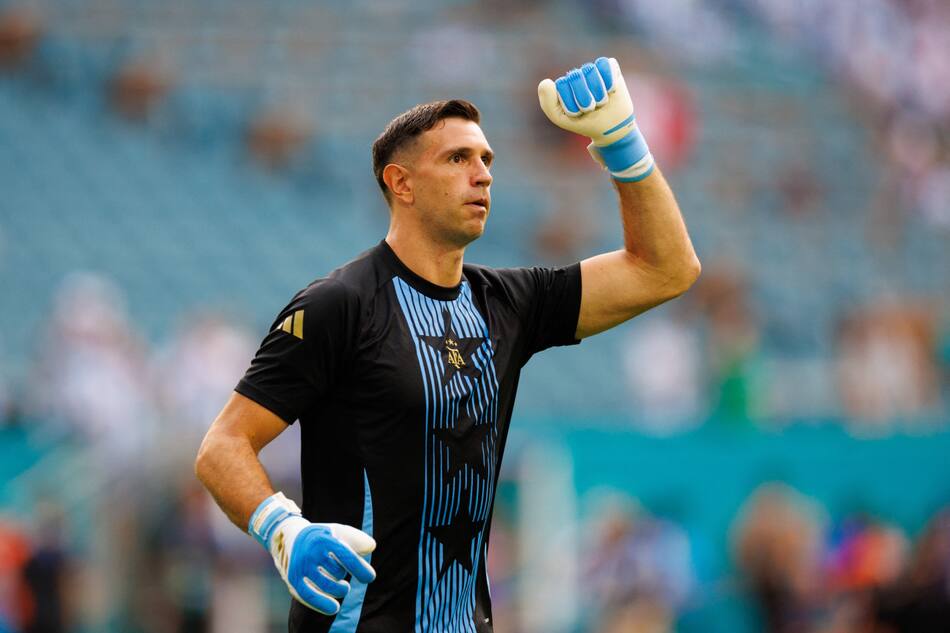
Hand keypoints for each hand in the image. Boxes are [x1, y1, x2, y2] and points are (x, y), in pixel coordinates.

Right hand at [249, 492, 375, 614]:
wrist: (291, 537)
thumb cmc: (323, 537)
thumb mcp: (339, 533)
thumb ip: (357, 540)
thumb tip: (371, 547)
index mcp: (325, 538)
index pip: (346, 556)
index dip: (360, 569)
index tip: (370, 578)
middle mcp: (311, 551)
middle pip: (339, 573)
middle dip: (344, 575)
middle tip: (341, 574)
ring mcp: (301, 566)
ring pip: (329, 586)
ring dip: (339, 589)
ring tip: (342, 587)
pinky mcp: (294, 578)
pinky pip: (310, 596)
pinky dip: (323, 604)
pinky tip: (334, 608)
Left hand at [538, 57, 654, 181]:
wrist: (611, 128)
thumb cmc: (584, 122)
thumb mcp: (562, 119)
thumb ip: (548, 104)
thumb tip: (546, 82)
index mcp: (563, 85)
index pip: (562, 85)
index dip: (572, 103)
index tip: (578, 113)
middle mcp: (577, 74)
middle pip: (576, 76)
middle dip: (586, 98)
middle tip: (591, 108)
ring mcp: (593, 69)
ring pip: (591, 70)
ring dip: (599, 93)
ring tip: (601, 102)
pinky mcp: (609, 66)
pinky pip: (606, 64)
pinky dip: (610, 81)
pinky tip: (611, 90)